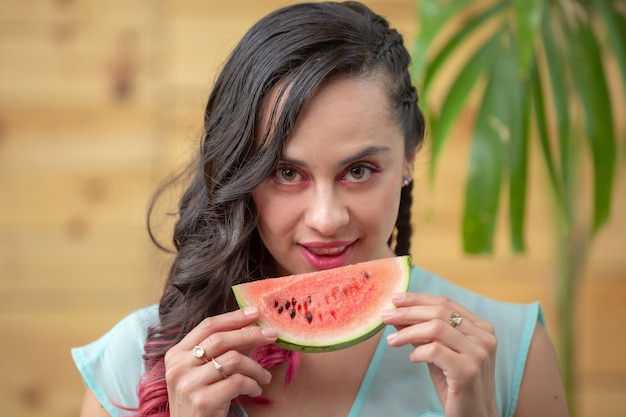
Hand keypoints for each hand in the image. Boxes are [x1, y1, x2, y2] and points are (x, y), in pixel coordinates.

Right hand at [164, 307, 277, 416]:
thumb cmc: (203, 399)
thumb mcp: (209, 371)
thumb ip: (229, 348)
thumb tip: (254, 326)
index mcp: (176, 354)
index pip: (208, 326)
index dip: (233, 317)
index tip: (255, 312)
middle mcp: (178, 367)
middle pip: (221, 339)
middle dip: (251, 334)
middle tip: (272, 335)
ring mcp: (188, 384)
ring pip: (233, 360)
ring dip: (256, 367)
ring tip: (264, 377)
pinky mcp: (202, 401)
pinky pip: (237, 382)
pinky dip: (253, 384)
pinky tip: (255, 390)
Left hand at [381, 293, 498, 416]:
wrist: (475, 416)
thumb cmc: (456, 384)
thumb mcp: (439, 353)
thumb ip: (423, 332)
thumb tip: (397, 313)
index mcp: (481, 328)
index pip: (445, 303)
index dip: (418, 299)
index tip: (395, 299)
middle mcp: (484, 338)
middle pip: (439, 312)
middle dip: (408, 312)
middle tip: (385, 316)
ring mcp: (478, 354)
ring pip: (436, 328)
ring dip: (408, 332)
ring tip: (392, 340)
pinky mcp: (468, 371)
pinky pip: (435, 350)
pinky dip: (418, 352)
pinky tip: (412, 358)